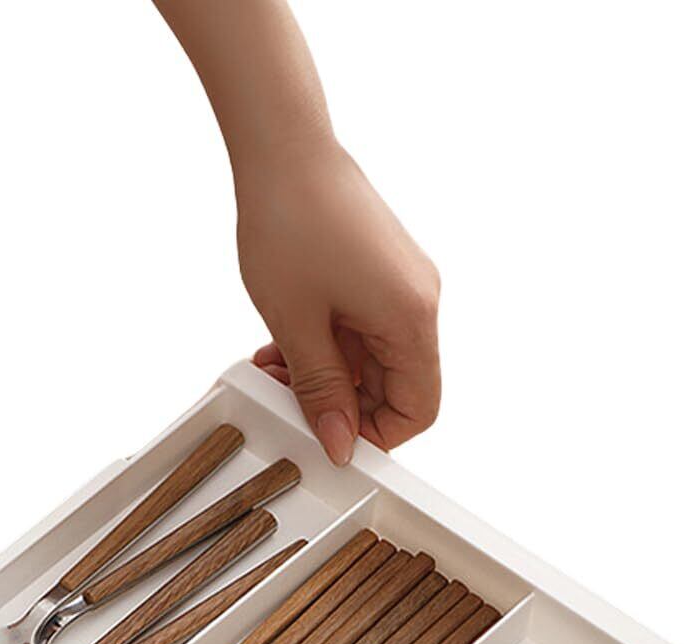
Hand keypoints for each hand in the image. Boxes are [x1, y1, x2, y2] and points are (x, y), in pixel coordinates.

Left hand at [237, 138, 441, 465]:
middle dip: (341, 404)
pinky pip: (364, 329)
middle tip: (287, 399)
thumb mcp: (297, 326)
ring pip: (373, 360)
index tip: (329, 437)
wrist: (283, 147)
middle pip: (395, 387)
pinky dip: (329, 345)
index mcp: (411, 317)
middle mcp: (419, 301)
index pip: (417, 409)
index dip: (375, 436)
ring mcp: (402, 284)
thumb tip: (339, 444)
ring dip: (326, 375)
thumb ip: (321, 392)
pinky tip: (285, 342)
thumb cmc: (291, 221)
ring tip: (275, 368)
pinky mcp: (382, 271)